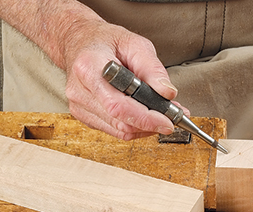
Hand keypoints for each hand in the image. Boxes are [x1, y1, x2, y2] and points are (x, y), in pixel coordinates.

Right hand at [61, 20, 188, 139]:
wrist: (78, 42)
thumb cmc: (105, 40)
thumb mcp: (134, 43)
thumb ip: (153, 68)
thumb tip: (167, 93)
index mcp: (89, 68)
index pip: (117, 105)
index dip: (145, 118)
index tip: (167, 121)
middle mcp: (80, 90)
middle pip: (120, 122)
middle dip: (152, 123)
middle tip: (173, 117)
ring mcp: (79, 106)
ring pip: (120, 130)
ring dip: (146, 127)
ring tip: (163, 114)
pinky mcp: (84, 115)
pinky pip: (115, 130)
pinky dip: (136, 126)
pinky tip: (147, 116)